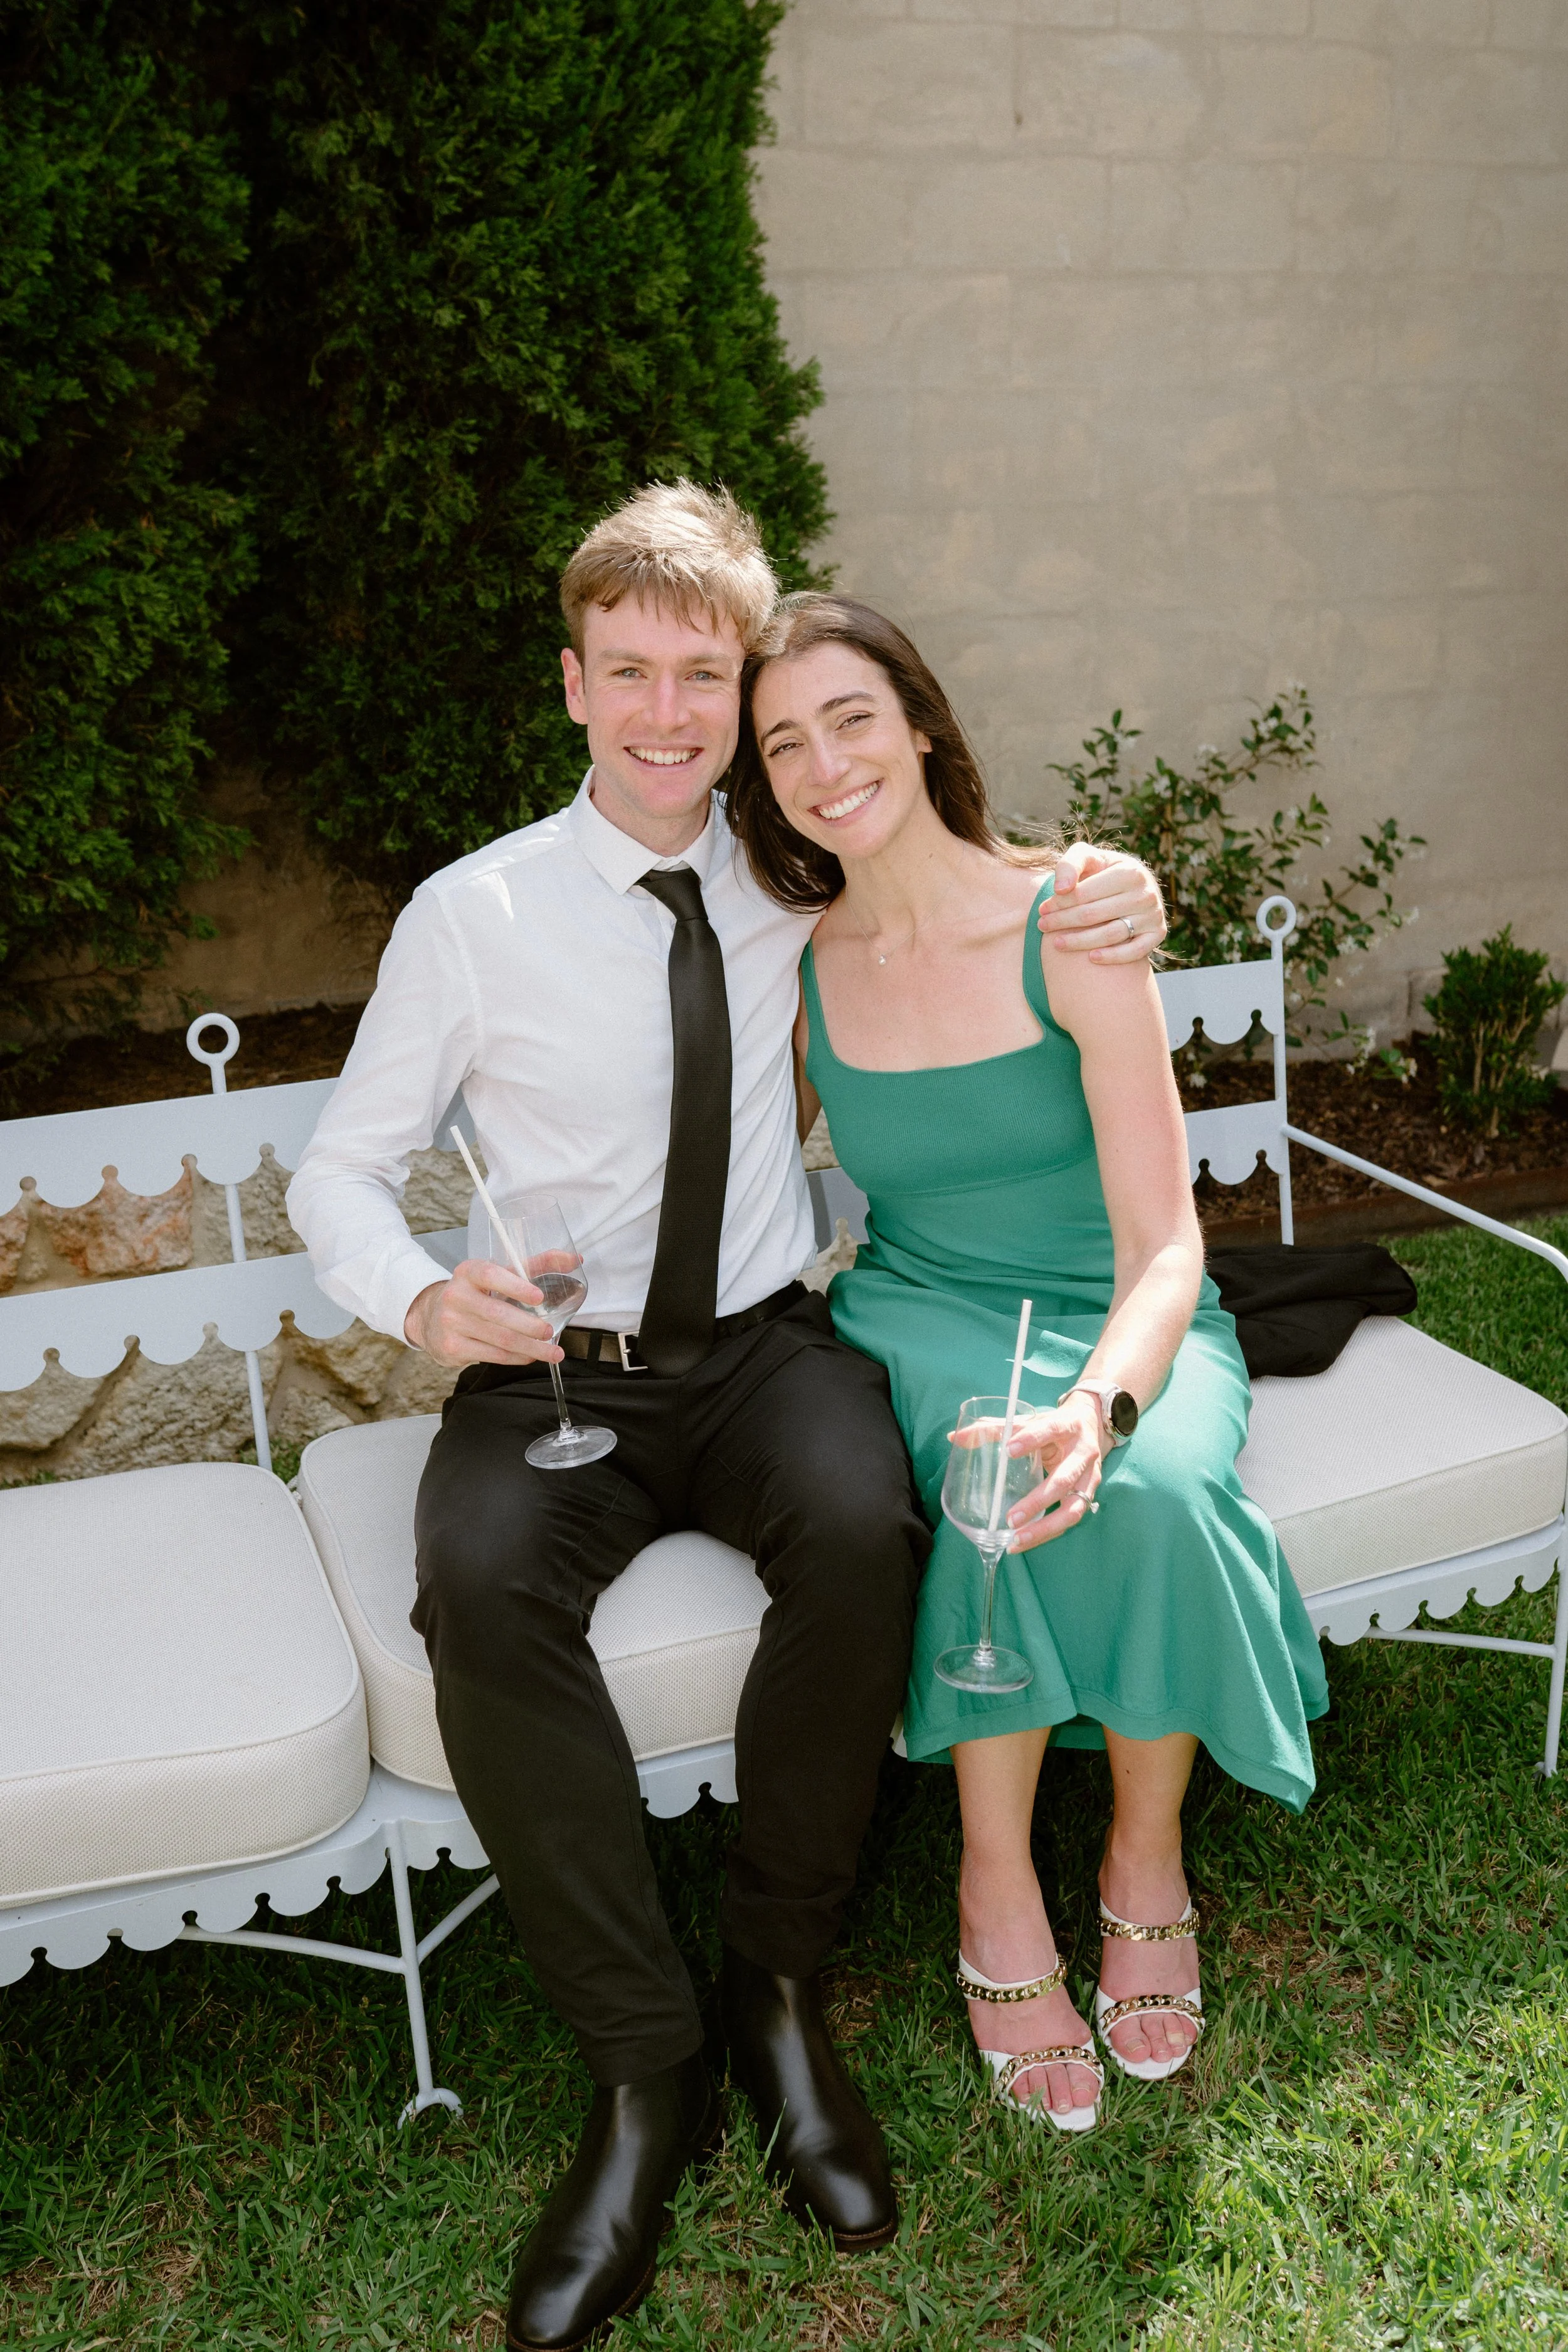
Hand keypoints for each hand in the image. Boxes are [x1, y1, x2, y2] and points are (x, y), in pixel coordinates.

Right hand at [403, 1258, 560, 1369]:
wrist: (431, 1318)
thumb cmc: (476, 1293)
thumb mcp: (499, 1274)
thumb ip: (536, 1265)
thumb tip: (576, 1258)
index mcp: (468, 1272)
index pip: (490, 1275)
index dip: (515, 1286)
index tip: (539, 1297)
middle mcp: (456, 1296)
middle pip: (497, 1313)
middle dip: (529, 1326)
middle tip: (550, 1332)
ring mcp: (451, 1323)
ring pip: (498, 1339)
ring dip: (530, 1348)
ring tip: (552, 1352)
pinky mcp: (452, 1347)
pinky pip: (492, 1355)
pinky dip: (515, 1358)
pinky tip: (530, 1356)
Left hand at [1001, 1394, 1106, 1552]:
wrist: (1091, 1425)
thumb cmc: (1052, 1426)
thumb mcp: (1028, 1421)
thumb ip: (992, 1429)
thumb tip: (953, 1438)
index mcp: (1067, 1426)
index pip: (1050, 1429)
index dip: (1031, 1439)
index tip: (1009, 1449)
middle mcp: (1082, 1453)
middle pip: (1063, 1480)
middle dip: (1037, 1501)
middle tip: (1010, 1517)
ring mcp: (1089, 1477)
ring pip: (1073, 1508)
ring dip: (1045, 1527)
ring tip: (1016, 1540)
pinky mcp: (1090, 1495)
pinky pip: (1070, 1519)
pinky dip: (1047, 1533)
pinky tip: (1024, 1541)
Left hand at [1039, 842, 1165, 962]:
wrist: (1131, 885)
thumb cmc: (1102, 871)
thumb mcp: (1087, 857)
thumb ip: (1070, 864)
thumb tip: (1061, 889)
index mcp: (1129, 871)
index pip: (1085, 893)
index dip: (1059, 903)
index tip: (1041, 910)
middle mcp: (1146, 893)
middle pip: (1093, 915)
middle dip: (1063, 922)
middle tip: (1041, 926)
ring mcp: (1154, 915)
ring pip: (1110, 935)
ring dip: (1079, 942)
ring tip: (1056, 943)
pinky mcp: (1158, 934)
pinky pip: (1134, 952)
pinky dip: (1113, 957)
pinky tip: (1091, 958)